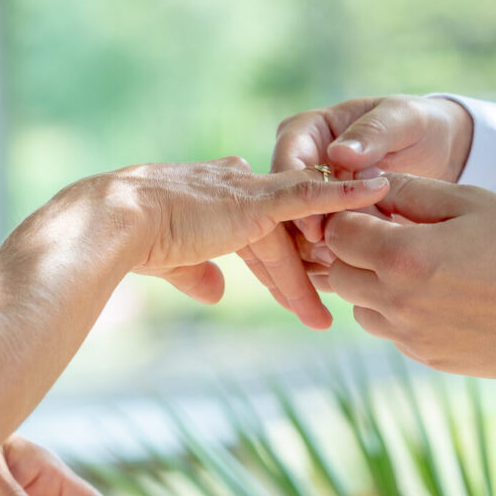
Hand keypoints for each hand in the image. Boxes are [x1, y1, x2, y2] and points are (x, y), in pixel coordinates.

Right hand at [67, 157, 388, 324]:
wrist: (118, 223)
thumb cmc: (133, 241)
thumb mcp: (172, 260)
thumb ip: (197, 273)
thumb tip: (214, 293)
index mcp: (217, 199)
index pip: (259, 235)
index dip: (277, 265)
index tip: (293, 289)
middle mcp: (237, 188)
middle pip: (281, 239)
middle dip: (303, 273)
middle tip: (324, 308)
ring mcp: (250, 192)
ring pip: (298, 231)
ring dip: (321, 263)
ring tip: (342, 295)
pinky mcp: (259, 199)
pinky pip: (312, 196)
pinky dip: (346, 195)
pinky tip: (377, 192)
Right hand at [239, 96, 472, 327]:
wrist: (436, 147)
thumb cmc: (416, 124)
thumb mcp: (401, 119)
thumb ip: (373, 132)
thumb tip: (339, 154)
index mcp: (307, 131)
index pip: (287, 161)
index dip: (297, 197)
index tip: (315, 228)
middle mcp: (300, 163)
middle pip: (282, 203)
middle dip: (300, 235)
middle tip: (327, 262)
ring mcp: (308, 195)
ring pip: (291, 231)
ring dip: (307, 258)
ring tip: (337, 277)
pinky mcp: (322, 221)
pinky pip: (310, 247)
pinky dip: (320, 268)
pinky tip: (337, 286)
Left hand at [323, 174, 495, 377]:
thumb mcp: (469, 201)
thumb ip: (411, 191)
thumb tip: (369, 183)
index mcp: (404, 256)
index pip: (337, 233)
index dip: (349, 217)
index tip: (374, 211)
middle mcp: (397, 302)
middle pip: (339, 274)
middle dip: (354, 252)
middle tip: (392, 237)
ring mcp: (410, 336)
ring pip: (360, 308)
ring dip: (373, 286)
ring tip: (418, 269)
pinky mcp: (426, 357)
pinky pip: (391, 332)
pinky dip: (400, 313)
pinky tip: (440, 297)